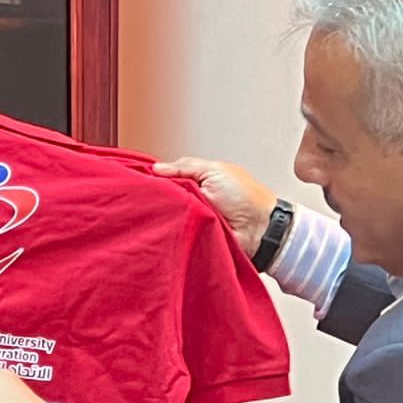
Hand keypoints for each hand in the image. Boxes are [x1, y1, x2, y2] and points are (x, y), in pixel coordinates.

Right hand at [153, 157, 275, 257]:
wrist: (260, 228)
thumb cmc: (246, 197)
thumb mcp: (214, 170)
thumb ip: (185, 167)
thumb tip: (158, 168)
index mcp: (199, 180)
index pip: (170, 177)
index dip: (157, 177)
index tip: (142, 178)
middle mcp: (194, 198)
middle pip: (166, 196)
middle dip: (159, 196)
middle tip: (150, 196)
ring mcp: (193, 217)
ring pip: (169, 214)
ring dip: (167, 213)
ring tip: (163, 211)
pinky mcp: (194, 235)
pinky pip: (176, 231)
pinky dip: (174, 229)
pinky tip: (169, 225)